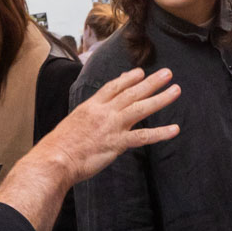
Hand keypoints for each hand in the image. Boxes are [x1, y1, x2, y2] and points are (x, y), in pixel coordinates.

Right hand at [38, 67, 181, 182]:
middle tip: (167, 73)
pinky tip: (174, 129)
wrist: (56, 158)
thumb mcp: (72, 123)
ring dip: (160, 98)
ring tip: (175, 90)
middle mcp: (104, 112)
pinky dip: (160, 133)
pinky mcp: (117, 143)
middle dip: (151, 82)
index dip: (128, 79)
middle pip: (131, 92)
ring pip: (140, 108)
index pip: (113, 87)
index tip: (140, 72)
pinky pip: (143, 136)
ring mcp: (112, 126)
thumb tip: (93, 115)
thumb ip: (86, 116)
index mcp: (91, 106)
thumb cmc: (59, 146)